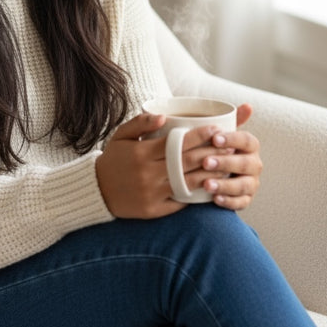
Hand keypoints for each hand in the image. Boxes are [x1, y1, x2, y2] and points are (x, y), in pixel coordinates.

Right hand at [95, 113, 234, 218]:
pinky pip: (180, 201)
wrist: (97, 190)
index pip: (177, 142)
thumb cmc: (113, 159)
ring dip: (210, 174)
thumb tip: (163, 116)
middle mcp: (149, 173)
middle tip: (230, 146)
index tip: (216, 129)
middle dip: (211, 152)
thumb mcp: (121, 135)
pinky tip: (209, 186)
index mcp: (142, 153)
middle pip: (187, 161)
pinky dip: (195, 194)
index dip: (200, 135)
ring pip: (189, 182)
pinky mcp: (154, 209)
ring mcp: (152, 193)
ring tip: (226, 166)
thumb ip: (141, 123)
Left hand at [201, 103, 262, 210]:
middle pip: (246, 163)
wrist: (212, 171)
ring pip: (243, 185)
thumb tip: (248, 106)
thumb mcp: (219, 133)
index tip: (214, 139)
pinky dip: (229, 201)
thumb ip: (230, 120)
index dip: (232, 139)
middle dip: (226, 163)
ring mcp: (251, 183)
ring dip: (225, 184)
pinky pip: (241, 202)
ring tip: (206, 184)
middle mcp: (254, 164)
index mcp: (250, 145)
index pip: (247, 140)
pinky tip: (214, 198)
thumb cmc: (215, 148)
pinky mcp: (245, 199)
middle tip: (205, 162)